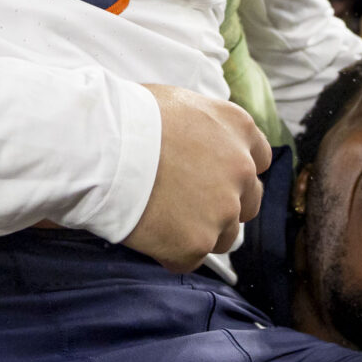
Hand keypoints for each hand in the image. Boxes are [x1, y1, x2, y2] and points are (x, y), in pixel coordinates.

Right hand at [126, 86, 269, 271]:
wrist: (103, 147)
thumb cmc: (130, 118)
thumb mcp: (181, 102)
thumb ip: (206, 128)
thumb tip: (199, 144)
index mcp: (239, 129)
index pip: (259, 159)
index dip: (234, 171)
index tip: (213, 175)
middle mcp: (241, 171)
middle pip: (247, 203)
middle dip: (222, 205)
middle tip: (184, 202)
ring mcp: (222, 210)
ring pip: (223, 236)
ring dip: (199, 232)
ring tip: (161, 218)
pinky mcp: (197, 243)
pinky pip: (190, 259)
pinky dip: (171, 252)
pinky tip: (148, 231)